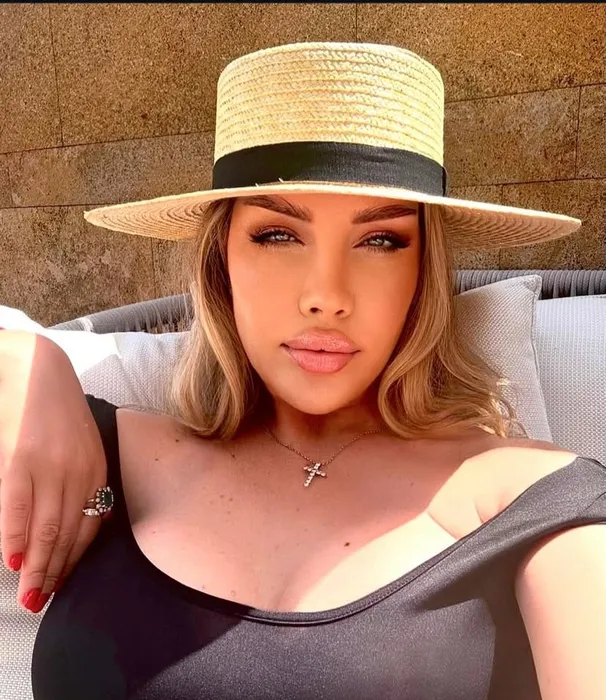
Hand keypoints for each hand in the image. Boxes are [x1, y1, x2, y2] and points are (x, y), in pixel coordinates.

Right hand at [0, 331, 106, 611]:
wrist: (38, 369)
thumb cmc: (60, 412)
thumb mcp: (84, 445)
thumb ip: (85, 481)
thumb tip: (78, 523)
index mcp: (97, 469)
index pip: (90, 526)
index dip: (75, 560)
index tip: (62, 583)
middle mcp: (79, 472)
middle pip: (69, 534)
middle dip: (55, 572)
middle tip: (41, 602)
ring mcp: (50, 467)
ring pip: (46, 529)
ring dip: (37, 567)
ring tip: (28, 595)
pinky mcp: (21, 460)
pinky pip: (18, 509)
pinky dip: (15, 538)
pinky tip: (11, 560)